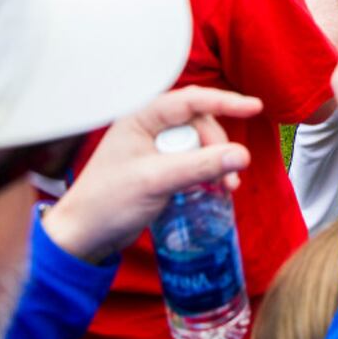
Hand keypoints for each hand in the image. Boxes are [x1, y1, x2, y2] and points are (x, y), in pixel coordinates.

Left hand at [42, 87, 261, 263]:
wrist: (83, 237)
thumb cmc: (106, 203)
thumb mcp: (156, 181)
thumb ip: (200, 166)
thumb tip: (241, 156)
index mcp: (140, 117)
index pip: (190, 101)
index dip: (225, 102)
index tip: (254, 108)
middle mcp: (149, 127)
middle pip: (200, 123)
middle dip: (219, 146)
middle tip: (231, 173)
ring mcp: (154, 147)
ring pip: (200, 143)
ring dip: (216, 163)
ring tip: (226, 188)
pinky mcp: (160, 167)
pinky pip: (194, 160)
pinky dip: (207, 172)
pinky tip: (215, 188)